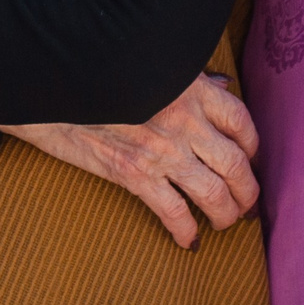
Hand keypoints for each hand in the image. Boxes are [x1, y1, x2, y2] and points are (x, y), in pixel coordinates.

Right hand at [0, 74, 260, 249]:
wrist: (50, 86)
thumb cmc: (99, 69)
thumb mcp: (153, 64)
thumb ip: (191, 77)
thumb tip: (222, 87)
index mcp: (190, 88)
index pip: (241, 121)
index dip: (253, 146)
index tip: (250, 159)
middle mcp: (184, 120)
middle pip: (237, 164)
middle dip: (248, 191)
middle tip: (247, 204)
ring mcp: (162, 150)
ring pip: (215, 194)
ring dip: (227, 215)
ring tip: (224, 223)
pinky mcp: (135, 175)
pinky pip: (175, 213)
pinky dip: (187, 232)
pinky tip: (189, 241)